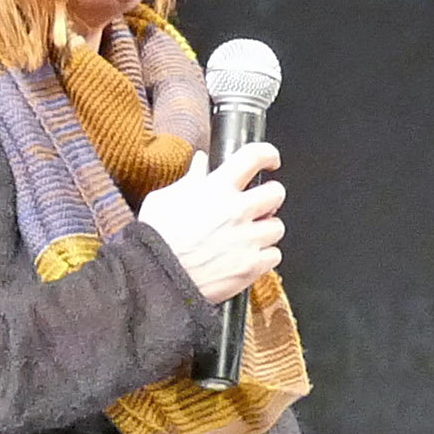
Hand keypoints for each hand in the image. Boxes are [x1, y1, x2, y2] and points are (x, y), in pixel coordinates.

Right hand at [132, 140, 284, 306]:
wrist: (155, 279)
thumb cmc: (155, 239)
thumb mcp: (164, 199)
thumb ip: (189, 179)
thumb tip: (200, 162)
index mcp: (216, 189)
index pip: (254, 157)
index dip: (268, 154)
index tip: (270, 160)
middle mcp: (236, 211)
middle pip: (276, 193)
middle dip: (270, 197)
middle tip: (260, 204)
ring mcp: (246, 240)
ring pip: (278, 227)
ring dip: (266, 230)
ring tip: (248, 236)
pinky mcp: (250, 266)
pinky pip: (274, 256)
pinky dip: (264, 256)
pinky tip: (246, 256)